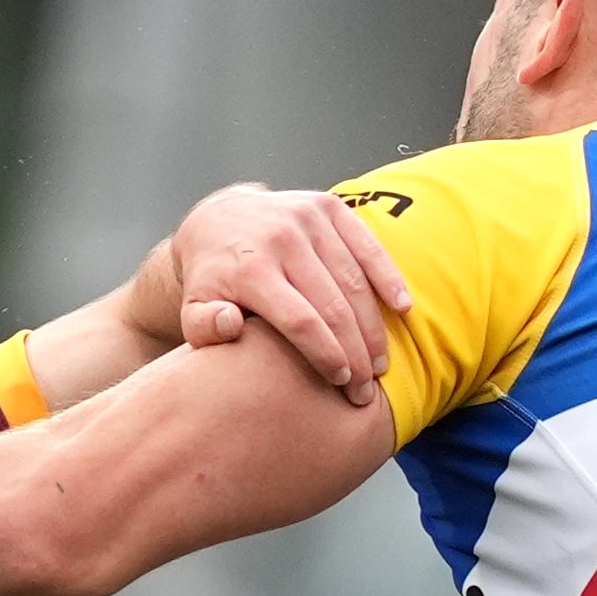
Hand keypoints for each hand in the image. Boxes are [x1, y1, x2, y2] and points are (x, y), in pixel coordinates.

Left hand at [168, 184, 408, 404]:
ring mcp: (307, 219)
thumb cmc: (212, 278)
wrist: (217, 219)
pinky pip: (367, 244)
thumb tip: (229, 325)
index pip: (299, 320)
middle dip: (355, 352)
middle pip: (332, 305)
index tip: (340, 382)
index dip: (325, 354)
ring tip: (380, 365)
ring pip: (353, 280)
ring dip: (373, 326)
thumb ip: (204, 326)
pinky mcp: (327, 206)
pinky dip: (388, 277)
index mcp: (250, 269)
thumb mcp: (193, 307)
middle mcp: (281, 239)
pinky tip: (403, 307)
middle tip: (365, 389)